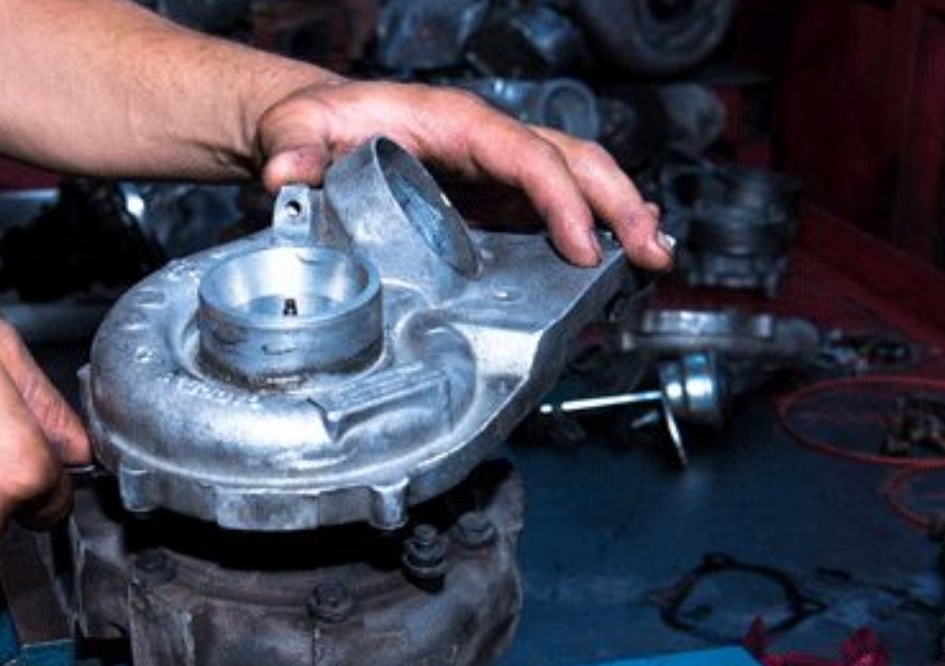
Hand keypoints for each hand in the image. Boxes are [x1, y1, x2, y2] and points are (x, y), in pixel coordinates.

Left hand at [253, 80, 672, 270]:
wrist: (306, 131)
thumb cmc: (310, 125)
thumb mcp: (294, 133)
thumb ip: (294, 152)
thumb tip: (289, 175)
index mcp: (452, 122)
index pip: (525, 154)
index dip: (558, 199)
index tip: (581, 246)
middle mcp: (486, 140)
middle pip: (572, 160)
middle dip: (618, 203)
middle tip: (651, 254)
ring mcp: (495, 169)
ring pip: (576, 180)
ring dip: (620, 216)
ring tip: (655, 261)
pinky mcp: (493, 197)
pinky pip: (555, 206)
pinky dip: (592, 230)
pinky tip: (615, 263)